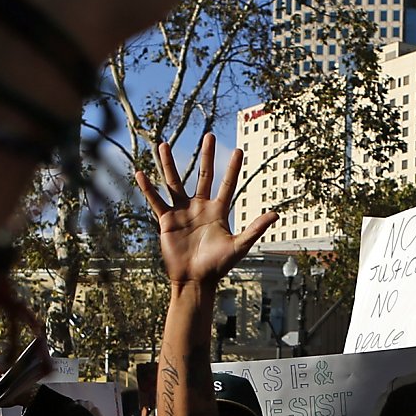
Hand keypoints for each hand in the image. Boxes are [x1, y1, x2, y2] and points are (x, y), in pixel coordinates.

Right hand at [138, 134, 274, 284]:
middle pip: (203, 175)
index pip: (227, 184)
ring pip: (174, 182)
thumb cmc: (218, 266)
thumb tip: (275, 215)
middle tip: (209, 135)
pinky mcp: (166, 220)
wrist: (195, 280)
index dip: (233, 168)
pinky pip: (156, 201)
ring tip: (163, 144)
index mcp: (218, 211)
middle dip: (206, 156)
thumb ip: (255, 229)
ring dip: (169, 164)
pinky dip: (147, 188)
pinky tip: (139, 173)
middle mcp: (200, 207)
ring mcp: (182, 212)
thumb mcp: (238, 246)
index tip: (239, 150)